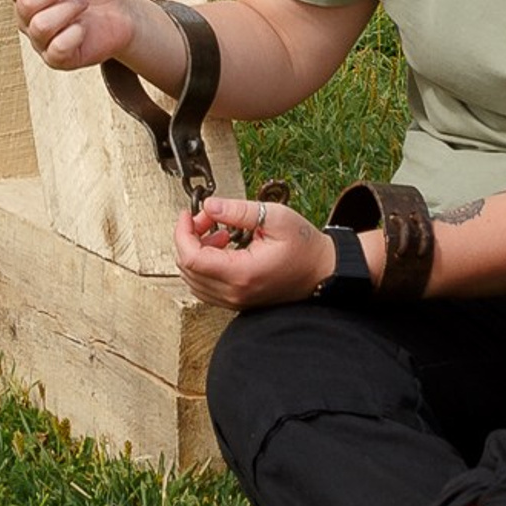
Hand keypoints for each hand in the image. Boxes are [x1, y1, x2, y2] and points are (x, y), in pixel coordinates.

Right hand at [5, 0, 136, 70]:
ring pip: (41, 25)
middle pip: (26, 3)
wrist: (122, 12)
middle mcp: (27, 19)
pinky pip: (57, 48)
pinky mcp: (57, 59)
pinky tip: (84, 27)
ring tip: (84, 2)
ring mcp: (41, 41)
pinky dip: (74, 33)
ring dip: (69, 8)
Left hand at [175, 195, 333, 308]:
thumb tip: (209, 206)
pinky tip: (222, 247)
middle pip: (188, 269)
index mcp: (242, 273)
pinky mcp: (239, 300)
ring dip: (196, 252)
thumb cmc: (305, 247)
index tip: (188, 214)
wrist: (324, 271)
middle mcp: (235, 292)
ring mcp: (236, 300)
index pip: (191, 258)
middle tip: (206, 218)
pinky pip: (206, 286)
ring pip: (194, 280)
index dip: (182, 232)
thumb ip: (238, 210)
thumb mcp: (274, 218)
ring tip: (217, 232)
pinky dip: (205, 265)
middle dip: (189, 238)